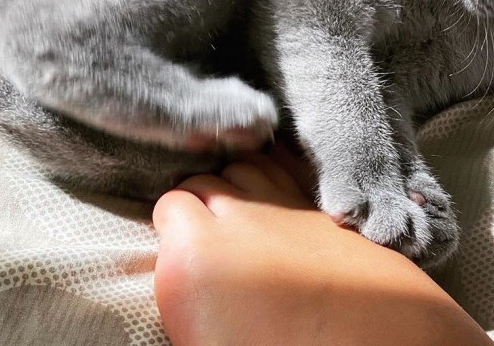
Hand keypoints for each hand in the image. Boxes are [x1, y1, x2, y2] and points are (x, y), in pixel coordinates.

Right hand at [153, 150, 492, 345]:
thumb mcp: (206, 335)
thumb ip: (189, 287)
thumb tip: (190, 273)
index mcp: (198, 256)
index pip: (170, 206)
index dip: (172, 225)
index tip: (177, 244)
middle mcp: (240, 219)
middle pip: (206, 180)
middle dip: (201, 197)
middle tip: (205, 227)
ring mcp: (286, 206)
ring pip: (247, 166)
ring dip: (237, 181)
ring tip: (237, 205)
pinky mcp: (323, 209)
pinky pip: (288, 169)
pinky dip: (275, 170)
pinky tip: (274, 183)